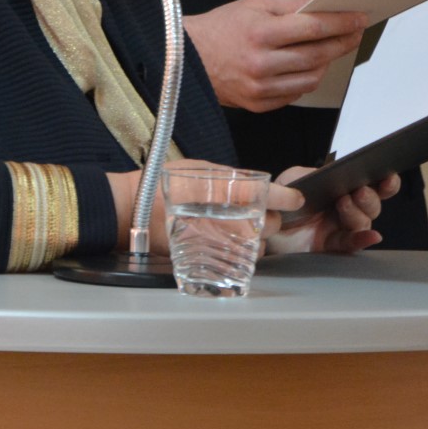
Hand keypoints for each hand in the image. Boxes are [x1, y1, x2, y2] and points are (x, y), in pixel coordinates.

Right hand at [105, 159, 298, 254]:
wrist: (131, 210)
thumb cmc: (161, 185)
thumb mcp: (197, 168)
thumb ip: (227, 177)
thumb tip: (253, 184)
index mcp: (217, 188)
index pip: (260, 192)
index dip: (283, 196)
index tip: (296, 197)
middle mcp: (218, 216)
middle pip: (264, 223)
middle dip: (270, 220)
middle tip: (265, 213)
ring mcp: (212, 239)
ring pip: (254, 245)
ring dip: (258, 239)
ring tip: (247, 230)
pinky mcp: (204, 257)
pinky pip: (236, 260)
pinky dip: (242, 253)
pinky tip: (236, 245)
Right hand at [184, 0, 365, 112]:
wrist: (187, 57)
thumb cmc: (220, 27)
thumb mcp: (254, 3)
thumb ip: (290, 4)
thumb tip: (322, 7)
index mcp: (260, 32)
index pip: (313, 27)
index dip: (342, 22)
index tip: (359, 18)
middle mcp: (261, 63)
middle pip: (317, 55)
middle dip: (342, 43)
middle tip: (355, 33)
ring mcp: (260, 87)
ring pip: (311, 78)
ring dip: (327, 63)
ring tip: (331, 49)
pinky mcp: (258, 104)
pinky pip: (295, 93)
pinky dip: (307, 79)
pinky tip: (307, 66)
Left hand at [268, 169, 399, 254]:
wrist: (262, 223)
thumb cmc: (281, 200)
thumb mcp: (294, 179)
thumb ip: (315, 173)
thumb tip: (336, 174)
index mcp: (341, 189)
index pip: (370, 185)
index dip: (384, 182)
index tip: (388, 176)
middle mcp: (346, 208)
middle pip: (372, 205)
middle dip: (370, 197)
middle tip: (358, 190)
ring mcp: (340, 228)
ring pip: (363, 222)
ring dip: (358, 212)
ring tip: (343, 203)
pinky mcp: (332, 246)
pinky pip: (351, 244)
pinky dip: (362, 240)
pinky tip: (370, 236)